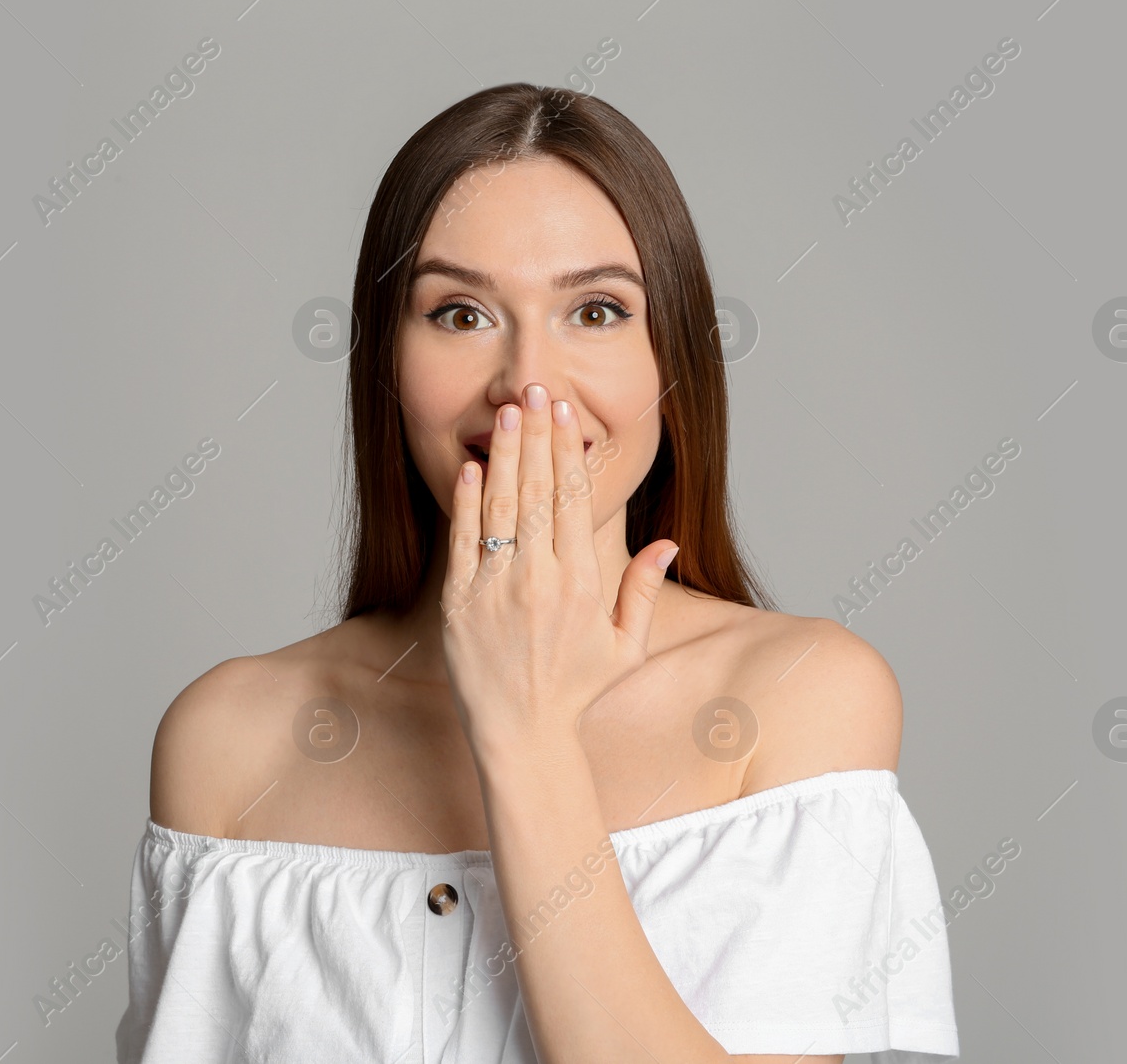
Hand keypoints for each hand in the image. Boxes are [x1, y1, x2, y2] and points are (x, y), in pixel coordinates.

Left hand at [440, 383, 678, 759]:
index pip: (574, 500)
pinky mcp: (459, 603)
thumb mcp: (624, 645)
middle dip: (538, 437)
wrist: (521, 734)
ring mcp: (495, 590)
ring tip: (508, 412)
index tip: (566, 413)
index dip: (569, 450)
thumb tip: (667, 541)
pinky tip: (472, 467)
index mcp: (581, 584)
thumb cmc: (575, 690)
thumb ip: (642, 589)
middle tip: (536, 391)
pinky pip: (463, 543)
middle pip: (538, 492)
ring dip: (506, 456)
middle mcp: (538, 581)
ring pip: (501, 508)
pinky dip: (467, 503)